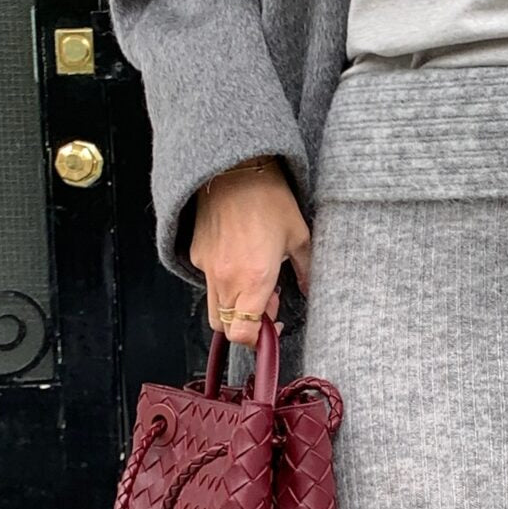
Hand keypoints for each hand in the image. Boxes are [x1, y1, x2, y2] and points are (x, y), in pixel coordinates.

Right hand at [189, 158, 311, 347]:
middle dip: (246, 323)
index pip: (243, 332)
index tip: (273, 325)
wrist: (235, 169)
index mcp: (255, 279)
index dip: (257, 339)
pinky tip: (240, 258)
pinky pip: (208, 281)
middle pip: (226, 326)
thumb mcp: (298, 235)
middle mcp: (226, 278)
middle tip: (267, 300)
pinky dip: (223, 281)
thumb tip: (310, 289)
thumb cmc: (269, 199)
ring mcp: (208, 267)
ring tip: (254, 279)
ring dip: (234, 305)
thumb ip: (306, 269)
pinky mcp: (197, 253)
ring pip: (215, 307)